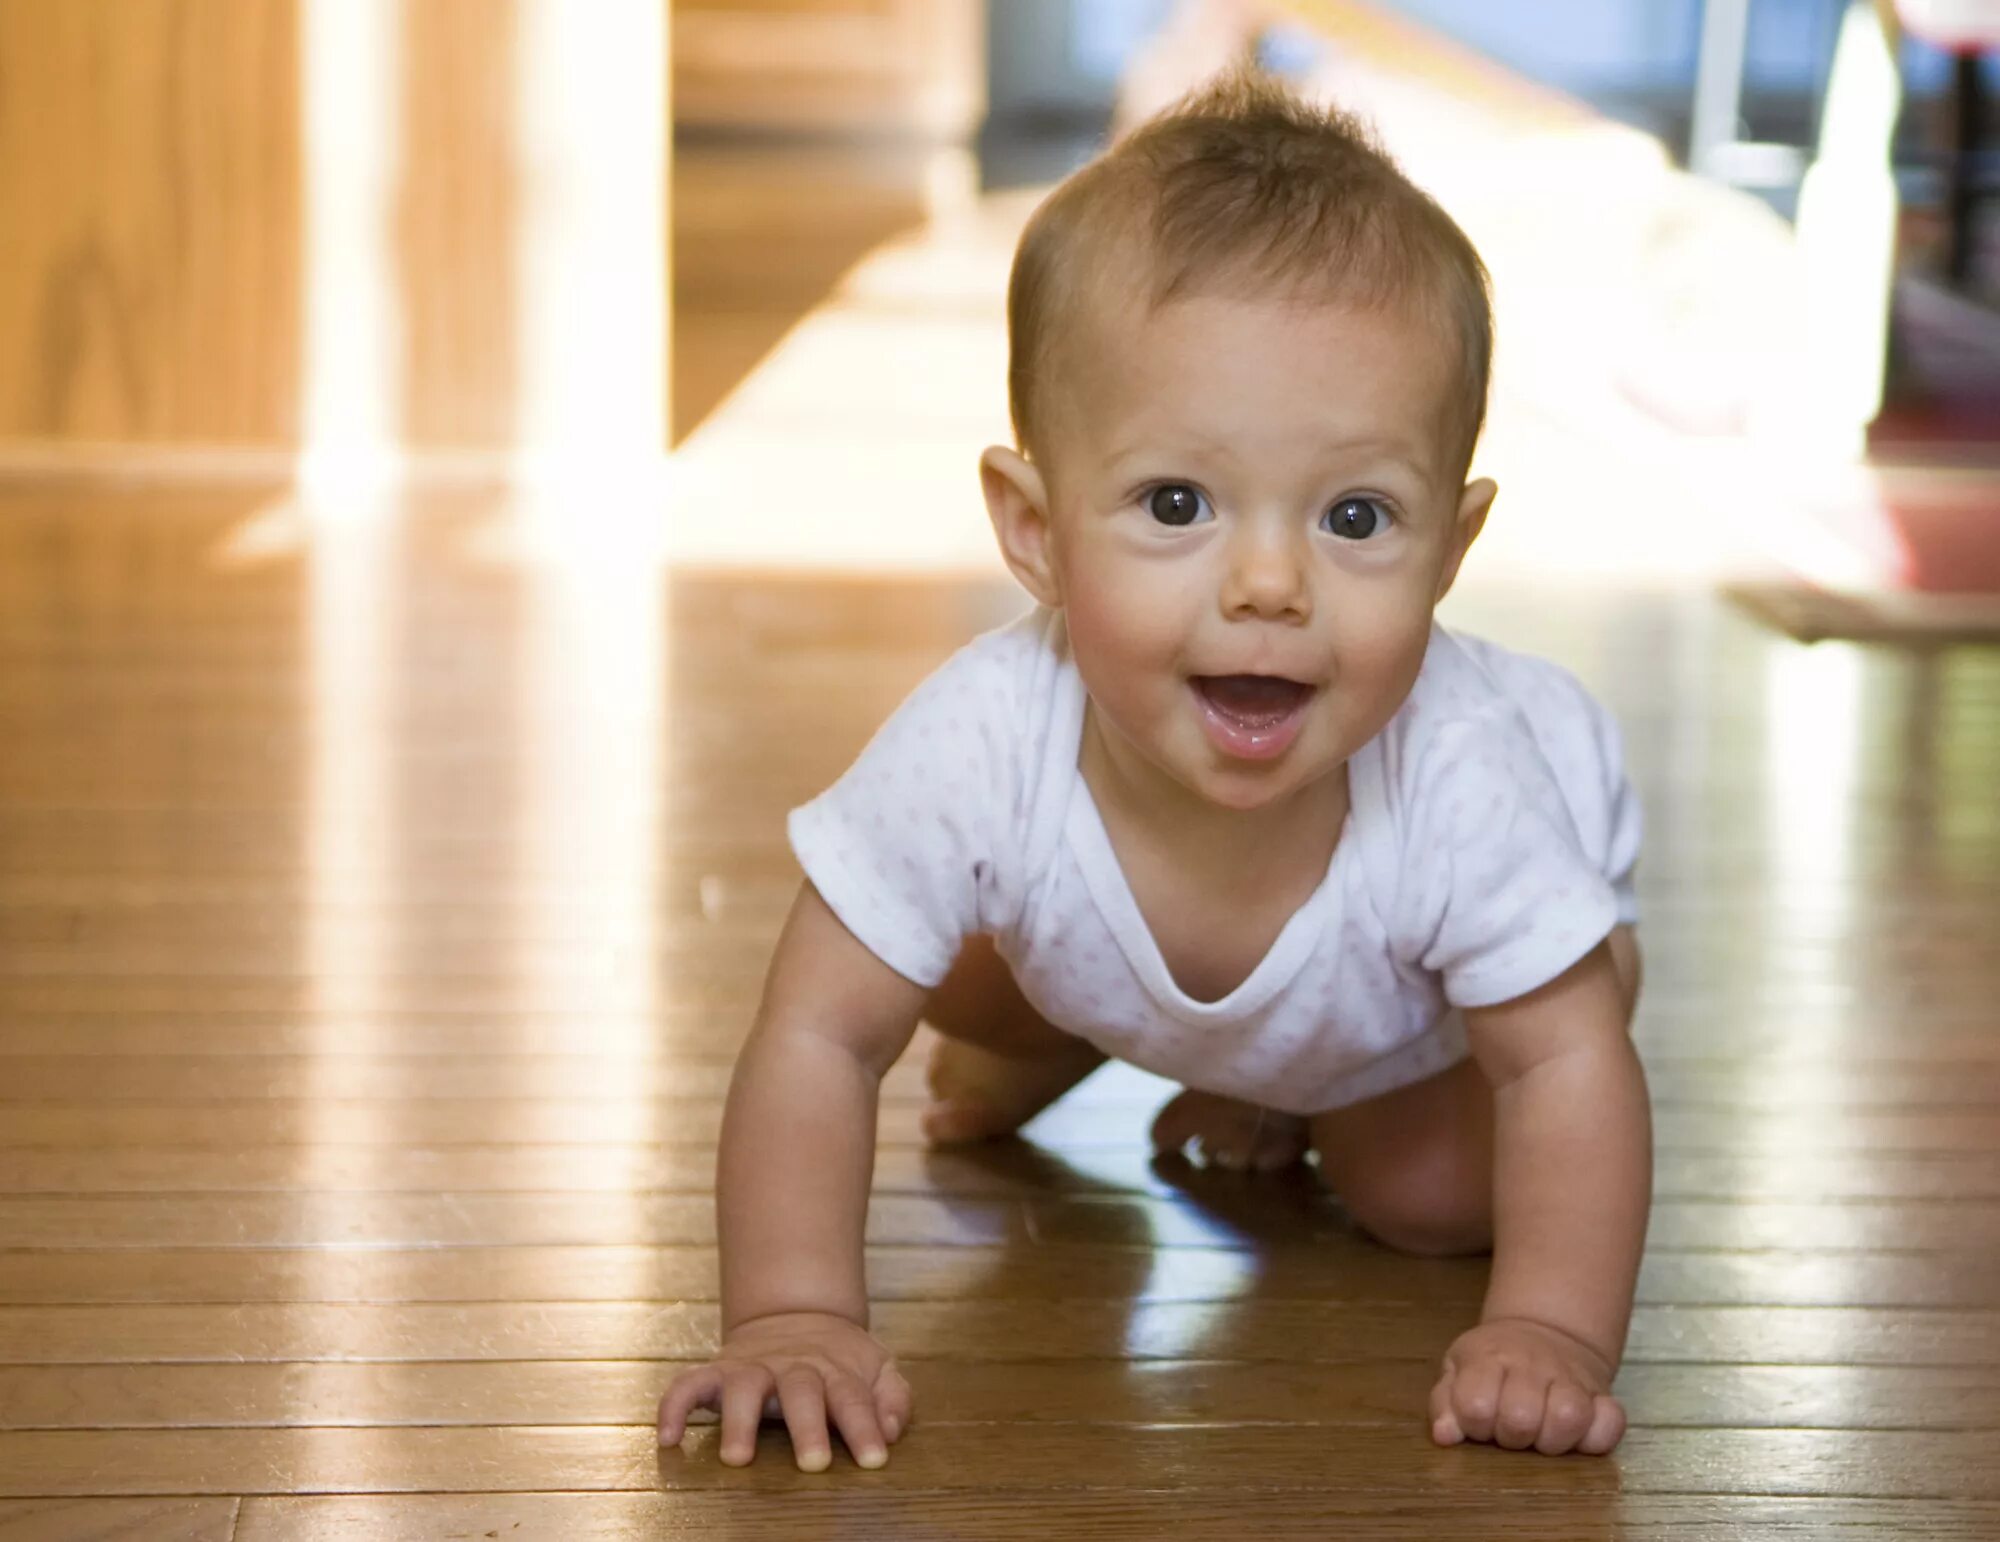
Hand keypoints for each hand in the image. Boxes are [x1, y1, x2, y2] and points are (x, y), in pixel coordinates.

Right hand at [657, 1311, 913, 1471]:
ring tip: (737, 1458)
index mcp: (836, 1372)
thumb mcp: (878, 1369)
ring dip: (739, 1421)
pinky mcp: (717, 1371)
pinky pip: (688, 1384)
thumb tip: (892, 1430)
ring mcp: (752, 1368)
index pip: (854, 1399)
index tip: (874, 1460)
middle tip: (814, 1464)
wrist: (796, 1313)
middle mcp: (793, 1368)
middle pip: (801, 1393)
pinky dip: (674, 1406)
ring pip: (743, 1387)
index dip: (865, 1428)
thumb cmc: (841, 1361)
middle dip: (807, 1427)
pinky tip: (669, 1439)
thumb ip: (893, 1398)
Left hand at [1429, 1317, 1625, 1454]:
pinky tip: (1579, 1437)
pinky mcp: (1604, 1394)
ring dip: (1552, 1440)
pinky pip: (1612, 1422)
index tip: (1480, 1422)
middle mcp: (1532, 1366)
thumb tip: (1444, 1436)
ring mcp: (1571, 1379)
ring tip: (1542, 1436)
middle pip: (1521, 1418)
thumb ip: (1445, 1403)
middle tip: (1511, 1431)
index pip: (1476, 1405)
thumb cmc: (1493, 1362)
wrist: (1546, 1330)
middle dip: (1511, 1437)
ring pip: (1569, 1417)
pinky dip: (1597, 1437)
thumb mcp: (1458, 1370)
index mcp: (1488, 1358)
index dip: (1474, 1424)